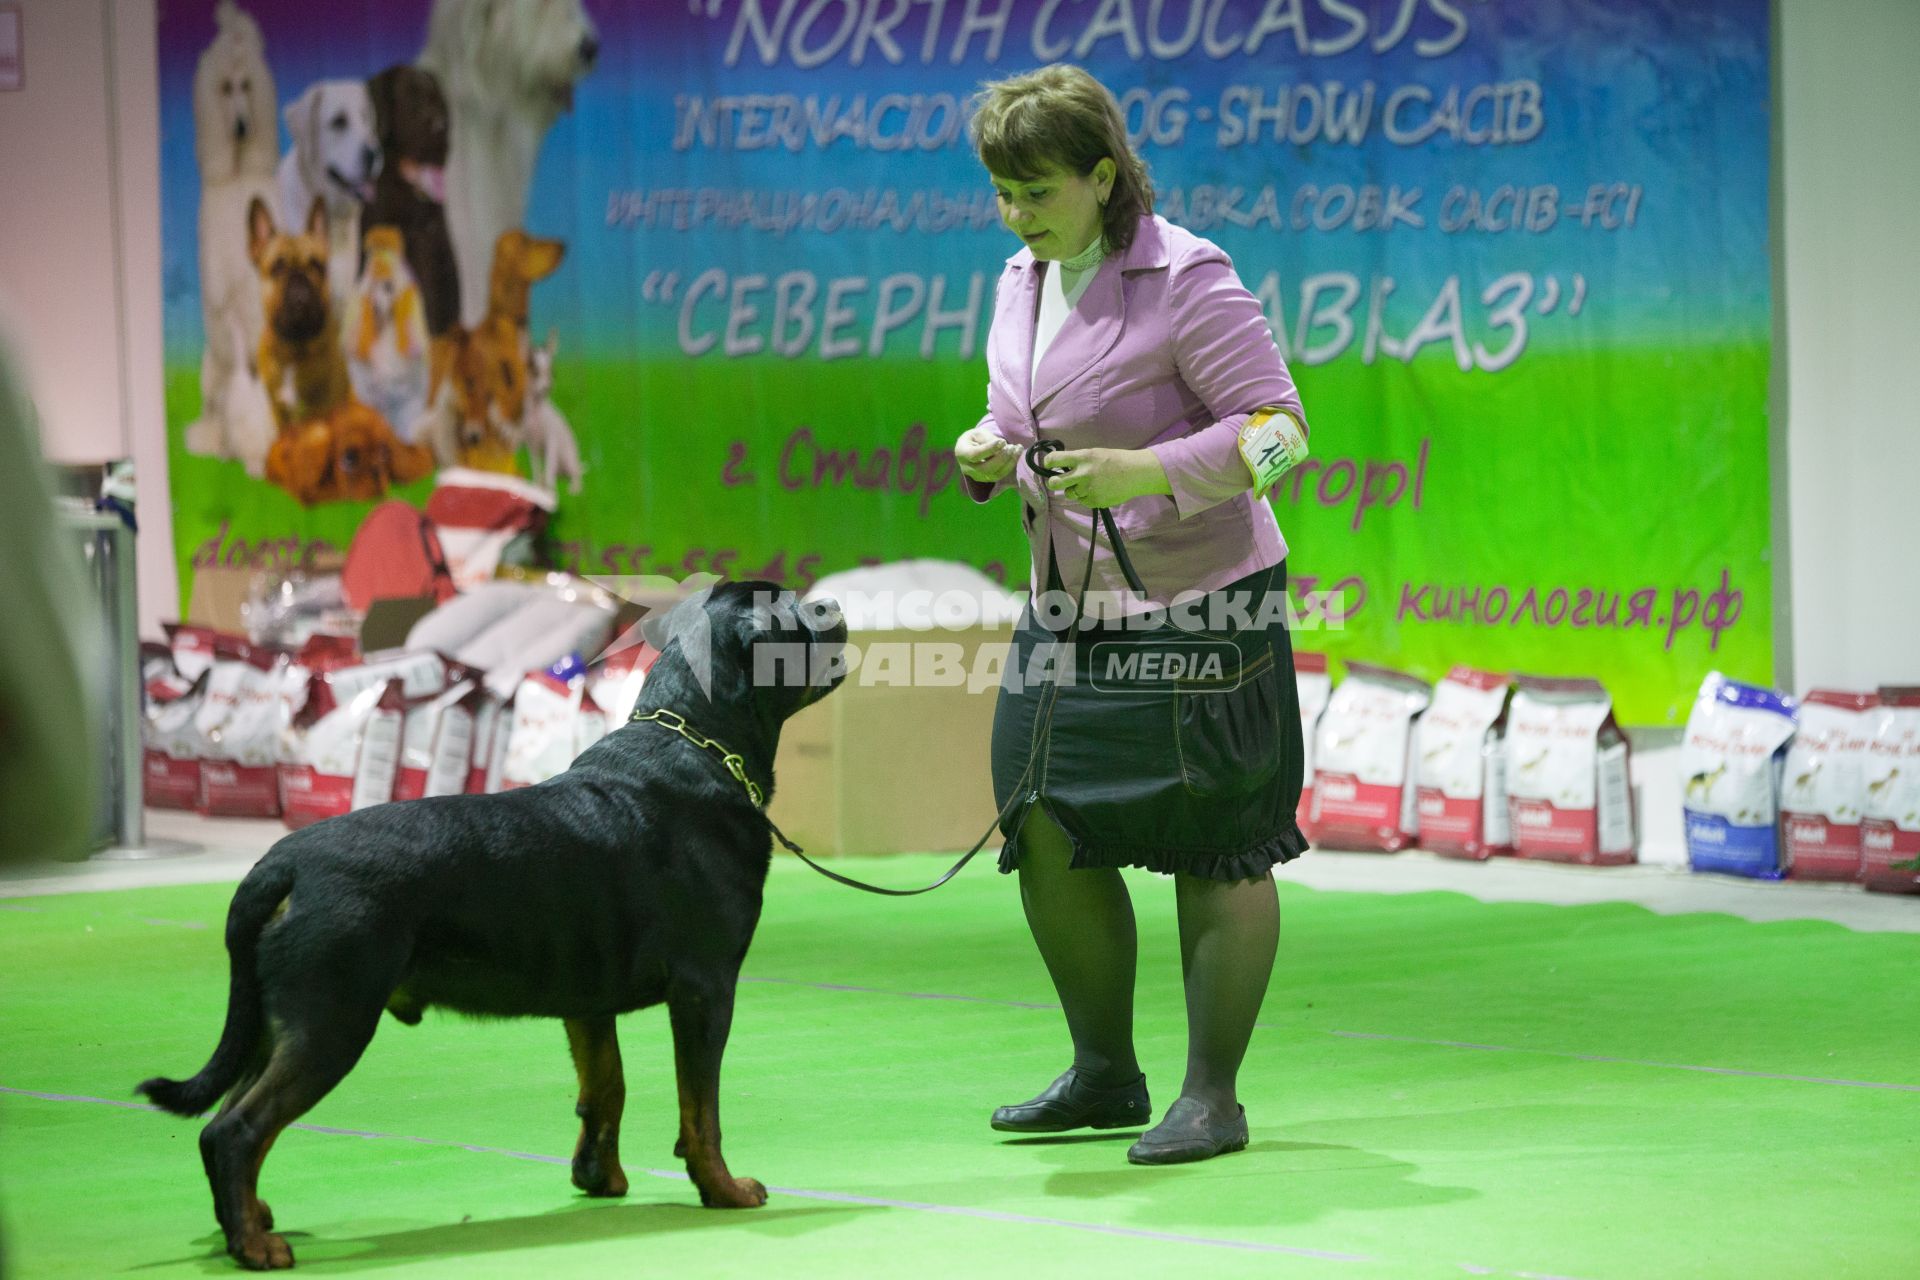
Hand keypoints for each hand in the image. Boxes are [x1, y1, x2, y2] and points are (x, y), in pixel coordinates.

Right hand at [955, 426, 1017, 483]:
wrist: (972, 448)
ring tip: (1017, 449)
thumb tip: (1002, 446)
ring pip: (995, 475)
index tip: (1002, 441)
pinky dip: (1011, 465)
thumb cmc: (975, 438)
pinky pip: (1000, 475)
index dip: (990, 449)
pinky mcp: (987, 479)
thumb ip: (988, 439)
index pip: (975, 455)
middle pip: (985, 469)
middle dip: (1001, 458)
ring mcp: (977, 476)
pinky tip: (1017, 453)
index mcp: (962, 453)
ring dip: (1009, 462)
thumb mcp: (979, 433)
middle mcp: (967, 468)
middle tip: (1011, 447)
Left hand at [1043, 448, 1170, 507]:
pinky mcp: (1094, 501)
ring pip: (1069, 493)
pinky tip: (1097, 490)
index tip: (1048, 465)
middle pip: (1055, 483)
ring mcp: (1088, 489)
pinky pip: (1082, 501)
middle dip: (1053, 483)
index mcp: (1082, 458)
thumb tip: (1060, 466)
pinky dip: (1086, 497)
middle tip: (1057, 481)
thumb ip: (1077, 460)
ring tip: (1087, 484)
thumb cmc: (1114, 460)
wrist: (1135, 473)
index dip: (1048, 462)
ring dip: (1074, 490)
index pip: (1054, 460)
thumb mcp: (1094, 453)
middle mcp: (1082, 474)